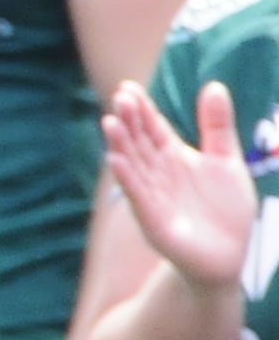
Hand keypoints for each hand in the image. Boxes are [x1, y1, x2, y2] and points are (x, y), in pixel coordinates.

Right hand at [105, 78, 260, 292]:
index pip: (152, 126)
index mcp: (173, 155)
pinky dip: (127, 178)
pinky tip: (115, 161)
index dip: (142, 108)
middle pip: (139, 141)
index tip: (129, 87)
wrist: (230, 255)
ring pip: (133, 165)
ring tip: (110, 123)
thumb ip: (217, 125)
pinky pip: (138, 196)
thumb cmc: (227, 209)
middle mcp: (158, 172)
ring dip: (120, 145)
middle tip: (121, 98)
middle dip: (130, 121)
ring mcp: (152, 195)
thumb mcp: (227, 161)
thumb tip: (213, 84)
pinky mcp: (154, 221)